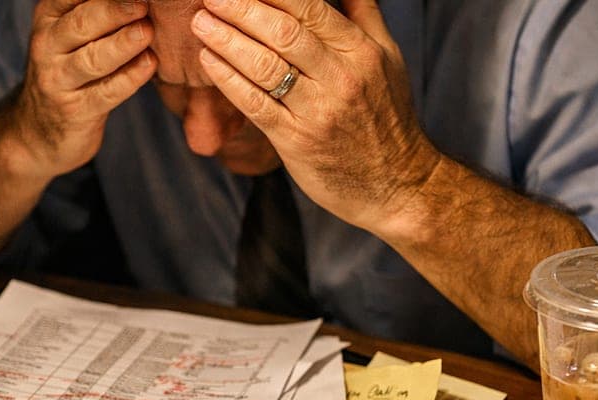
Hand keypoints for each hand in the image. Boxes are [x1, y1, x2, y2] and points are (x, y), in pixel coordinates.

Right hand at [12, 0, 157, 178]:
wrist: (38, 129)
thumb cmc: (68, 69)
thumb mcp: (71, 34)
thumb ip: (96, 12)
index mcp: (49, 17)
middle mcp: (47, 45)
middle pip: (81, 25)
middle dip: (113, 11)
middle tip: (143, 3)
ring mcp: (58, 80)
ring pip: (92, 59)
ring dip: (122, 45)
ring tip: (147, 31)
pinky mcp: (76, 111)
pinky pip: (106, 92)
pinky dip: (129, 78)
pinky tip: (149, 64)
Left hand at [191, 0, 439, 233]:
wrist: (397, 184)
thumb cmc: (387, 118)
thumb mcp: (387, 59)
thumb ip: (362, 14)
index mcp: (360, 51)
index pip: (310, 8)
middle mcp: (341, 78)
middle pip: (283, 32)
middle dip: (241, 9)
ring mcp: (318, 111)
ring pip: (265, 66)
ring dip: (226, 41)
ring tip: (200, 23)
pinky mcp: (297, 141)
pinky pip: (256, 104)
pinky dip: (228, 80)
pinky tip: (208, 61)